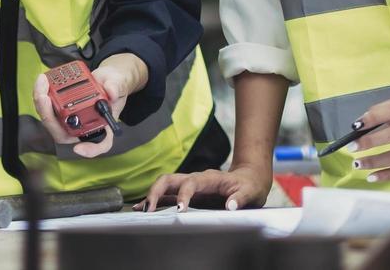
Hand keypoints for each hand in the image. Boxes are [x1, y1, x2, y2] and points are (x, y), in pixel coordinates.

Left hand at [33, 54, 142, 157]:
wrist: (106, 79)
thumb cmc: (113, 86)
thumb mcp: (118, 83)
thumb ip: (116, 87)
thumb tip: (111, 92)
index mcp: (103, 126)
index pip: (100, 144)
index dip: (90, 150)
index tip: (78, 148)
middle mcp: (84, 128)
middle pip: (64, 134)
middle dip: (49, 117)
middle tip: (44, 98)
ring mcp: (70, 120)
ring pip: (52, 121)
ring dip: (42, 104)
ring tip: (41, 84)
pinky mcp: (61, 111)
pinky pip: (48, 108)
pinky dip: (42, 96)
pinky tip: (42, 81)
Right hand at [136, 164, 270, 212]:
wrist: (249, 178)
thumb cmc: (249, 185)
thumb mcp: (250, 192)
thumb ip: (241, 198)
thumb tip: (230, 206)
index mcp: (208, 178)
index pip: (190, 183)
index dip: (183, 195)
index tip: (181, 210)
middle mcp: (195, 180)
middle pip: (169, 179)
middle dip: (156, 191)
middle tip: (149, 209)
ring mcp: (190, 186)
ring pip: (165, 186)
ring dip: (151, 196)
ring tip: (140, 210)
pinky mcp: (188, 194)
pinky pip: (168, 196)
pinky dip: (155, 201)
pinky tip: (144, 209)